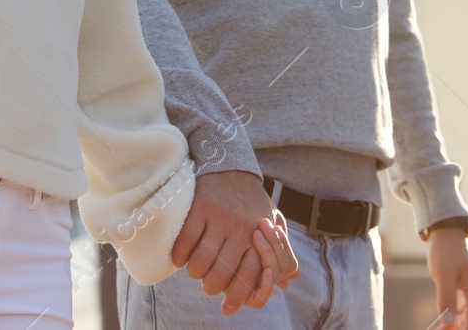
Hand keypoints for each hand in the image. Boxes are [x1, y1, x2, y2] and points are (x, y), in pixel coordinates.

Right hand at [171, 170, 298, 314]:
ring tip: (194, 270)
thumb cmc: (253, 201)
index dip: (236, 296)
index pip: (248, 278)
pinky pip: (186, 241)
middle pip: (221, 276)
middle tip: (207, 284)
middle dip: (211, 287)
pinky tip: (179, 258)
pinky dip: (179, 256)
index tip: (227, 302)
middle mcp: (242, 229)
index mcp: (260, 237)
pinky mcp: (201, 206)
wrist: (232, 164)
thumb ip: (281, 253)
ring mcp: (221, 217)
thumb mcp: (274, 223)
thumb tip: (288, 283)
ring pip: (201, 262)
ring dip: (194, 272)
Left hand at [427, 227, 467, 329]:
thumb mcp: (443, 274)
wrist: (445, 232)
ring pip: (465, 318)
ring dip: (453, 327)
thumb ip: (446, 298)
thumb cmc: (445, 250)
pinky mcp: (463, 290)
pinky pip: (460, 310)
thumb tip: (448, 323)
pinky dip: (451, 318)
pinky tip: (441, 324)